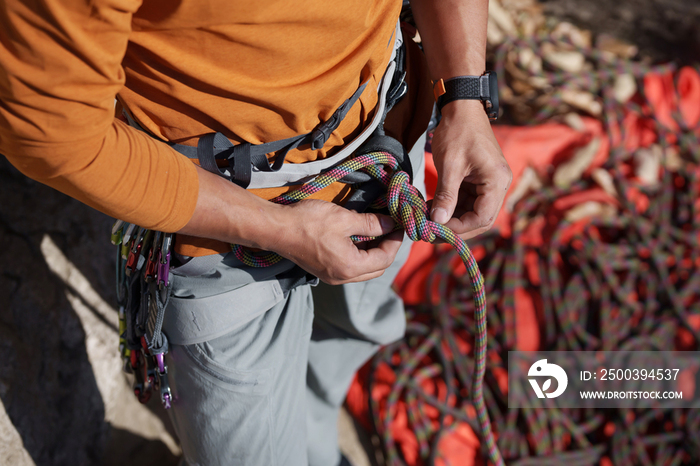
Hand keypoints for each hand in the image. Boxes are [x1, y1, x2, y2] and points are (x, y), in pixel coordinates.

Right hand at [271, 199, 403, 284]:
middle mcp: (343, 277)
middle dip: (388, 249)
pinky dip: (360, 254)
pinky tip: (360, 237)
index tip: (400, 224)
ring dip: (374, 252)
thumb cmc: (308, 223)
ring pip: (364, 269)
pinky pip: (351, 267)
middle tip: (391, 228)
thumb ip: (371, 224)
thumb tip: (391, 224)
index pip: (385, 259)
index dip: (396, 241)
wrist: (276, 229)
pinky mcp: (324, 271)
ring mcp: (332, 276)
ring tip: (378, 230)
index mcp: (350, 267)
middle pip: (377, 268)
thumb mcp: (344, 219)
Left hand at [429, 100, 511, 239]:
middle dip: (456, 228)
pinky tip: (434, 207)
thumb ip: (446, 195)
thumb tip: (438, 222)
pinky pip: (468, 201)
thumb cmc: (457, 131)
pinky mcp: (480, 180)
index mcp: (497, 181)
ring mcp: (490, 183)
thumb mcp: (450, 165)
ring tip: (429, 219)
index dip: (459, 228)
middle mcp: (499, 185)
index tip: (436, 229)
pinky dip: (452, 207)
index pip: (482, 218)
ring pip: (473, 212)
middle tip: (431, 232)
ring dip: (452, 218)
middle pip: (480, 219)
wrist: (462, 107)